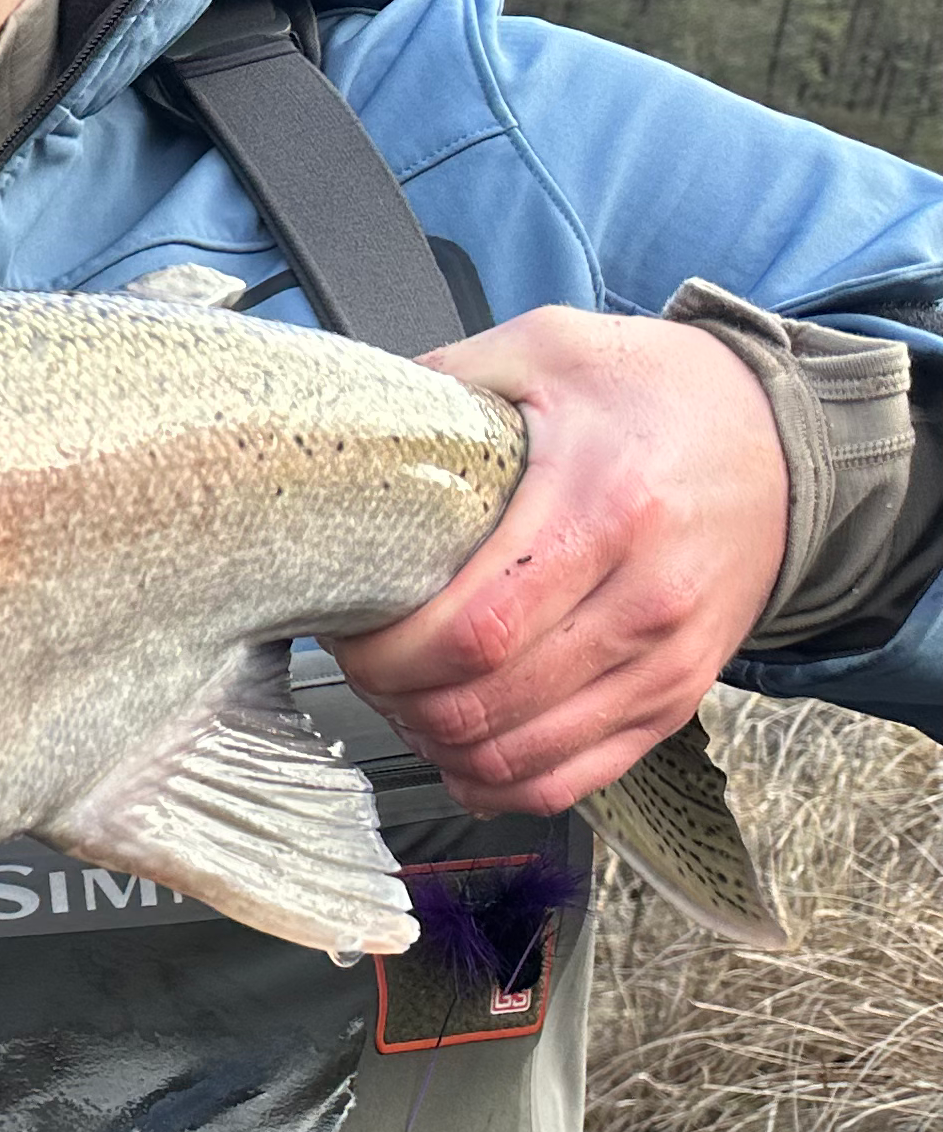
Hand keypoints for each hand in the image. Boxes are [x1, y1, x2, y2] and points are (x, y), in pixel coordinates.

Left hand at [334, 307, 785, 814]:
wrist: (782, 439)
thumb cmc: (655, 396)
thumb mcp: (549, 350)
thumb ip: (446, 382)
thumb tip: (350, 421)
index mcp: (606, 509)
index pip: (472, 631)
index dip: (389, 655)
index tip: (350, 633)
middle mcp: (646, 598)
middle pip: (484, 703)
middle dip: (395, 699)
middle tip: (365, 663)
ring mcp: (666, 660)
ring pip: (518, 754)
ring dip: (436, 742)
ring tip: (403, 697)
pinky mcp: (674, 698)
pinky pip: (570, 780)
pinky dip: (496, 781)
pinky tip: (457, 749)